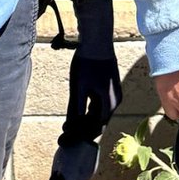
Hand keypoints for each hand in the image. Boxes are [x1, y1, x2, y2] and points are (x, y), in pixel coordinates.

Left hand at [65, 0, 121, 140]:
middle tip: (63, 134)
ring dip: (84, 120)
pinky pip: (100, 104)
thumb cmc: (87, 62)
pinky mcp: (110, 86)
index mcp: (109, 103)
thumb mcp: (78, 87)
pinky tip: (76, 111)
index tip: (64, 139)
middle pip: (97, 122)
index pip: (94, 128)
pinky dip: (88, 109)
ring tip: (67, 124)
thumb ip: (76, 109)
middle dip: (80, 129)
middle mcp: (115, 101)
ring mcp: (114, 93)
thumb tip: (71, 128)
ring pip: (98, 113)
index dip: (78, 136)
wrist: (97, 39)